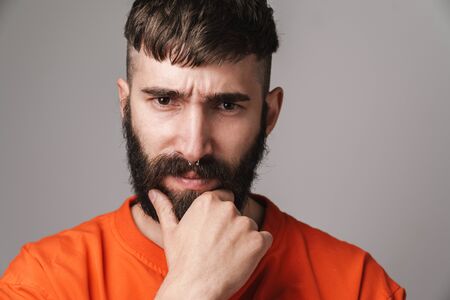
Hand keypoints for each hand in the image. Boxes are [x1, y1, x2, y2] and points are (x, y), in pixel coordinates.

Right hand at [149, 189, 272, 299]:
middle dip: (231, 228)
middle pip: (237, 214)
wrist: (195, 288)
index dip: (220, 217)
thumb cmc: (182, 261)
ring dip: (244, 240)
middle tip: (217, 247)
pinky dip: (258, 249)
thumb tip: (154, 192)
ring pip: (251, 228)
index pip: (225, 198)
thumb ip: (165, 208)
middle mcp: (227, 208)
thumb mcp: (171, 231)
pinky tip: (241, 260)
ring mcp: (244, 224)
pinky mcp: (257, 240)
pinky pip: (265, 239)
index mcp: (208, 201)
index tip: (213, 232)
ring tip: (226, 256)